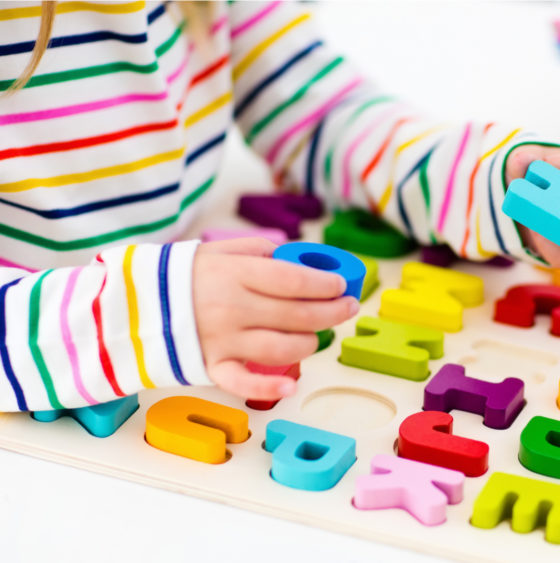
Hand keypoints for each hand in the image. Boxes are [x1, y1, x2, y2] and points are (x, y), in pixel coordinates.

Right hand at [192, 238, 359, 400]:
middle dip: (331, 312)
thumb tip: (297, 257)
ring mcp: (221, 340)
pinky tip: (291, 385)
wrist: (133, 305)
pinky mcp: (211, 367)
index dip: (324, 284)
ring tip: (319, 334)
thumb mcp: (219, 250)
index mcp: (235, 274)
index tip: (340, 285)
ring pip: (281, 348)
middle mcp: (231, 307)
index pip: (292, 280)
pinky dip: (267, 388)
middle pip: (296, 314)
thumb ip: (260, 251)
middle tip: (348, 307)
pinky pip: (242, 383)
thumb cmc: (185, 276)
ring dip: (309, 342)